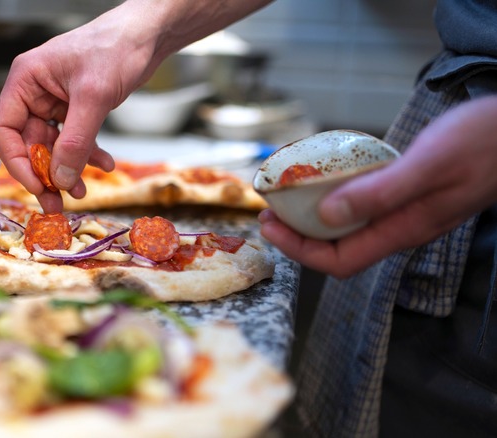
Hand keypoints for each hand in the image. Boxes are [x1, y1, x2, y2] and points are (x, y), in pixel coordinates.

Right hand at [0, 4, 162, 211]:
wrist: (147, 35)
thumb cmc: (116, 48)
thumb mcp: (93, 98)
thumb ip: (75, 141)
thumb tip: (60, 179)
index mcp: (26, 81)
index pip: (5, 130)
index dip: (17, 162)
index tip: (38, 186)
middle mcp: (35, 91)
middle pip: (28, 143)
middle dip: (45, 173)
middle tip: (57, 203)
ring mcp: (55, 100)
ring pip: (52, 146)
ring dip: (67, 169)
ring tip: (82, 191)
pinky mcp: (75, 107)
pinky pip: (74, 139)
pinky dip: (86, 155)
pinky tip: (105, 164)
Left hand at [259, 95, 496, 277]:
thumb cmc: (481, 143)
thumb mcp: (428, 165)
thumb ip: (380, 193)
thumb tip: (327, 217)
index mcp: (403, 230)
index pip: (339, 261)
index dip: (299, 250)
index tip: (269, 226)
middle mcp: (401, 228)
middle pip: (338, 248)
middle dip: (298, 235)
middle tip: (268, 211)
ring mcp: (406, 213)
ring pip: (349, 228)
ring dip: (313, 218)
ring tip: (287, 197)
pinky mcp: (409, 195)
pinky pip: (363, 207)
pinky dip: (335, 198)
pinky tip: (324, 180)